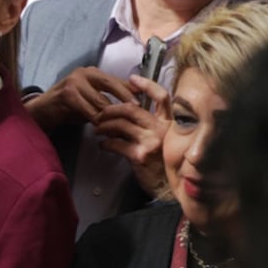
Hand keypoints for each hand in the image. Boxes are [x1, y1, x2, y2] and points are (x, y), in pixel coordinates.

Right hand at [25, 67, 137, 130]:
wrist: (42, 111)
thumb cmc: (68, 107)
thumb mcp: (89, 99)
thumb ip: (107, 97)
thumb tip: (133, 100)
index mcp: (92, 72)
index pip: (116, 79)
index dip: (131, 89)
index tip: (144, 100)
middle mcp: (83, 73)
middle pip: (110, 85)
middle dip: (125, 99)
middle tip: (136, 110)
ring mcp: (74, 82)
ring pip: (100, 101)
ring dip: (110, 115)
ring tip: (121, 124)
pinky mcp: (66, 95)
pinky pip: (88, 110)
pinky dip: (96, 120)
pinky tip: (102, 128)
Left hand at [94, 75, 171, 196]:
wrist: (170, 188)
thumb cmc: (165, 163)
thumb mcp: (165, 141)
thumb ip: (154, 126)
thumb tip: (132, 112)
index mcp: (170, 123)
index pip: (162, 97)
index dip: (146, 85)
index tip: (131, 79)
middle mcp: (163, 129)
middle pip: (131, 109)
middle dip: (111, 109)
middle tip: (99, 113)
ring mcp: (151, 142)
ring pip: (120, 124)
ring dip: (104, 126)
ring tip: (97, 129)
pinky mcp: (140, 155)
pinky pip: (116, 144)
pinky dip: (105, 143)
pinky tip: (102, 145)